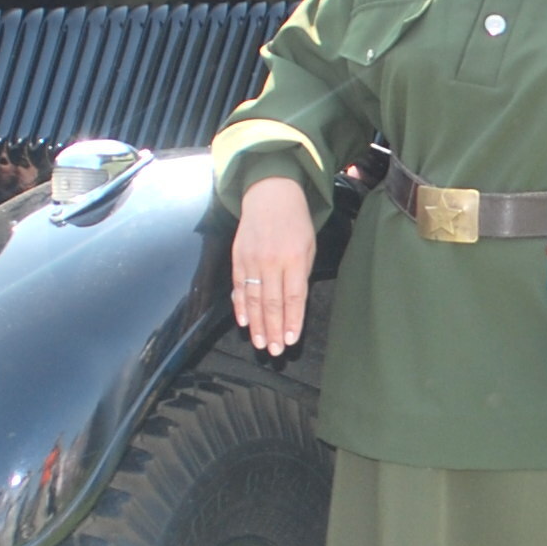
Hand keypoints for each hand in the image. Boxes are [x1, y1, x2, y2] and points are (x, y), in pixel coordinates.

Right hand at [229, 177, 316, 353]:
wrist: (270, 194)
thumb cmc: (295, 222)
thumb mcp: (309, 245)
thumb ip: (301, 275)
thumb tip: (293, 305)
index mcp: (294, 258)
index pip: (293, 297)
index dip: (292, 321)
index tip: (291, 341)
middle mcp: (271, 260)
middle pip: (271, 303)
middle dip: (274, 330)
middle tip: (275, 351)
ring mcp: (252, 259)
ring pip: (253, 299)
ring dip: (257, 325)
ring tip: (261, 344)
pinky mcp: (237, 257)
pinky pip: (238, 287)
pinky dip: (240, 307)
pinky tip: (244, 323)